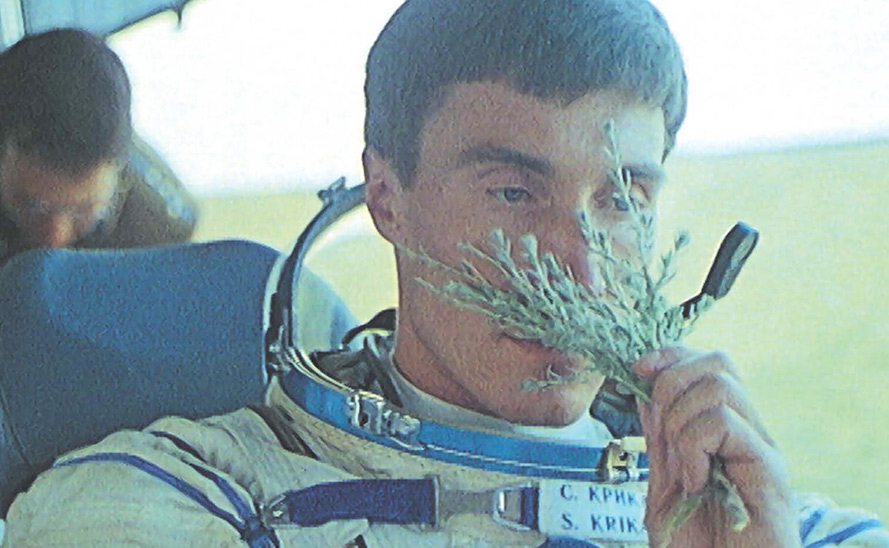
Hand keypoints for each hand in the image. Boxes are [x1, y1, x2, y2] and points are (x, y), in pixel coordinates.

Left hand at [633, 346, 800, 547]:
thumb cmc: (699, 546)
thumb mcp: (664, 483)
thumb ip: (659, 438)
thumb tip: (644, 389)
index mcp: (724, 431)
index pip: (704, 363)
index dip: (669, 356)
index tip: (636, 369)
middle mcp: (748, 432)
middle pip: (717, 361)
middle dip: (672, 381)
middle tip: (661, 429)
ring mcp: (761, 448)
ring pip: (719, 385)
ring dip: (681, 419)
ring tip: (682, 465)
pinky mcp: (770, 469)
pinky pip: (723, 422)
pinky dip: (694, 446)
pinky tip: (695, 481)